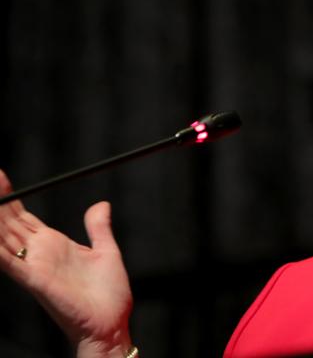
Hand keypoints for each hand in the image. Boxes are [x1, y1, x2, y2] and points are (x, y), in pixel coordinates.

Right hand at [0, 170, 133, 357]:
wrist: (112, 323)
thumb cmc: (109, 295)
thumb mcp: (106, 252)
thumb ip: (99, 228)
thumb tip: (101, 205)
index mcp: (55, 246)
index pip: (25, 219)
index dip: (13, 199)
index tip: (2, 178)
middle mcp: (40, 255)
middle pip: (11, 224)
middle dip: (1, 202)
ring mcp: (35, 267)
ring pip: (5, 239)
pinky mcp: (36, 281)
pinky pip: (10, 263)